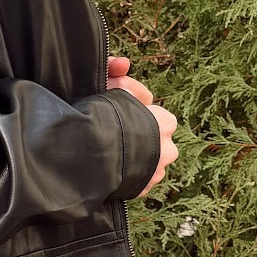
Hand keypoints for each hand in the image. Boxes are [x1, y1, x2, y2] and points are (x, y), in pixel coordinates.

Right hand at [108, 54, 177, 194]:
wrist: (89, 156)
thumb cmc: (101, 117)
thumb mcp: (111, 88)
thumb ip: (119, 75)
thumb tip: (124, 64)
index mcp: (165, 123)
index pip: (162, 118)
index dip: (144, 115)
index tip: (126, 115)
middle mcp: (167, 150)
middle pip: (159, 142)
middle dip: (145, 139)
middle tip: (120, 134)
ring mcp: (156, 174)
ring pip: (150, 163)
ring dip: (138, 158)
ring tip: (115, 153)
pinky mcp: (141, 192)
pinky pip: (138, 181)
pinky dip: (129, 176)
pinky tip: (113, 168)